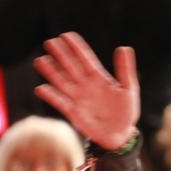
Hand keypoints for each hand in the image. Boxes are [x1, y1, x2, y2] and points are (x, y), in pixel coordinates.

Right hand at [34, 32, 139, 149]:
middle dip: (61, 55)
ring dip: (51, 72)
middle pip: (70, 67)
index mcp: (99, 78)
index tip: (66, 35)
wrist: (121, 135)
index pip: (85, 59)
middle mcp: (86, 86)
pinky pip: (60, 102)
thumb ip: (125, 69)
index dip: (76, 47)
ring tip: (41, 60)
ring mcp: (78, 99)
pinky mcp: (74, 113)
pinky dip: (51, 96)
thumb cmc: (125, 112)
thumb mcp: (129, 89)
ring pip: (62, 82)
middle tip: (50, 42)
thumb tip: (124, 47)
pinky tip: (41, 88)